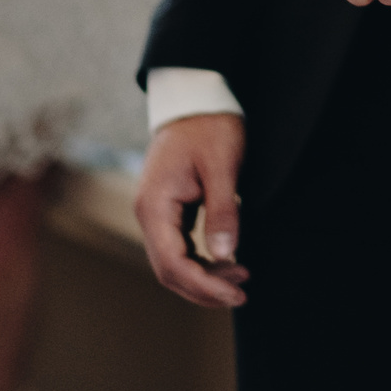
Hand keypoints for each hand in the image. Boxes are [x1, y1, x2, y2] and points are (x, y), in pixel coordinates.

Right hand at [134, 113, 248, 308]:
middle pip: (169, 270)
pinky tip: (228, 261)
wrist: (195, 97)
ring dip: (205, 275)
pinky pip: (180, 247)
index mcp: (154, 206)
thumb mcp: (222, 165)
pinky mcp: (169, 210)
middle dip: (205, 287)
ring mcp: (156, 213)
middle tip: (242, 292)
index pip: (172, 264)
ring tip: (241, 278)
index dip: (203, 285)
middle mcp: (148, 214)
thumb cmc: (209, 125)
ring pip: (174, 261)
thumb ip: (223, 210)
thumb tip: (226, 255)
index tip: (235, 293)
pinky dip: (202, 260)